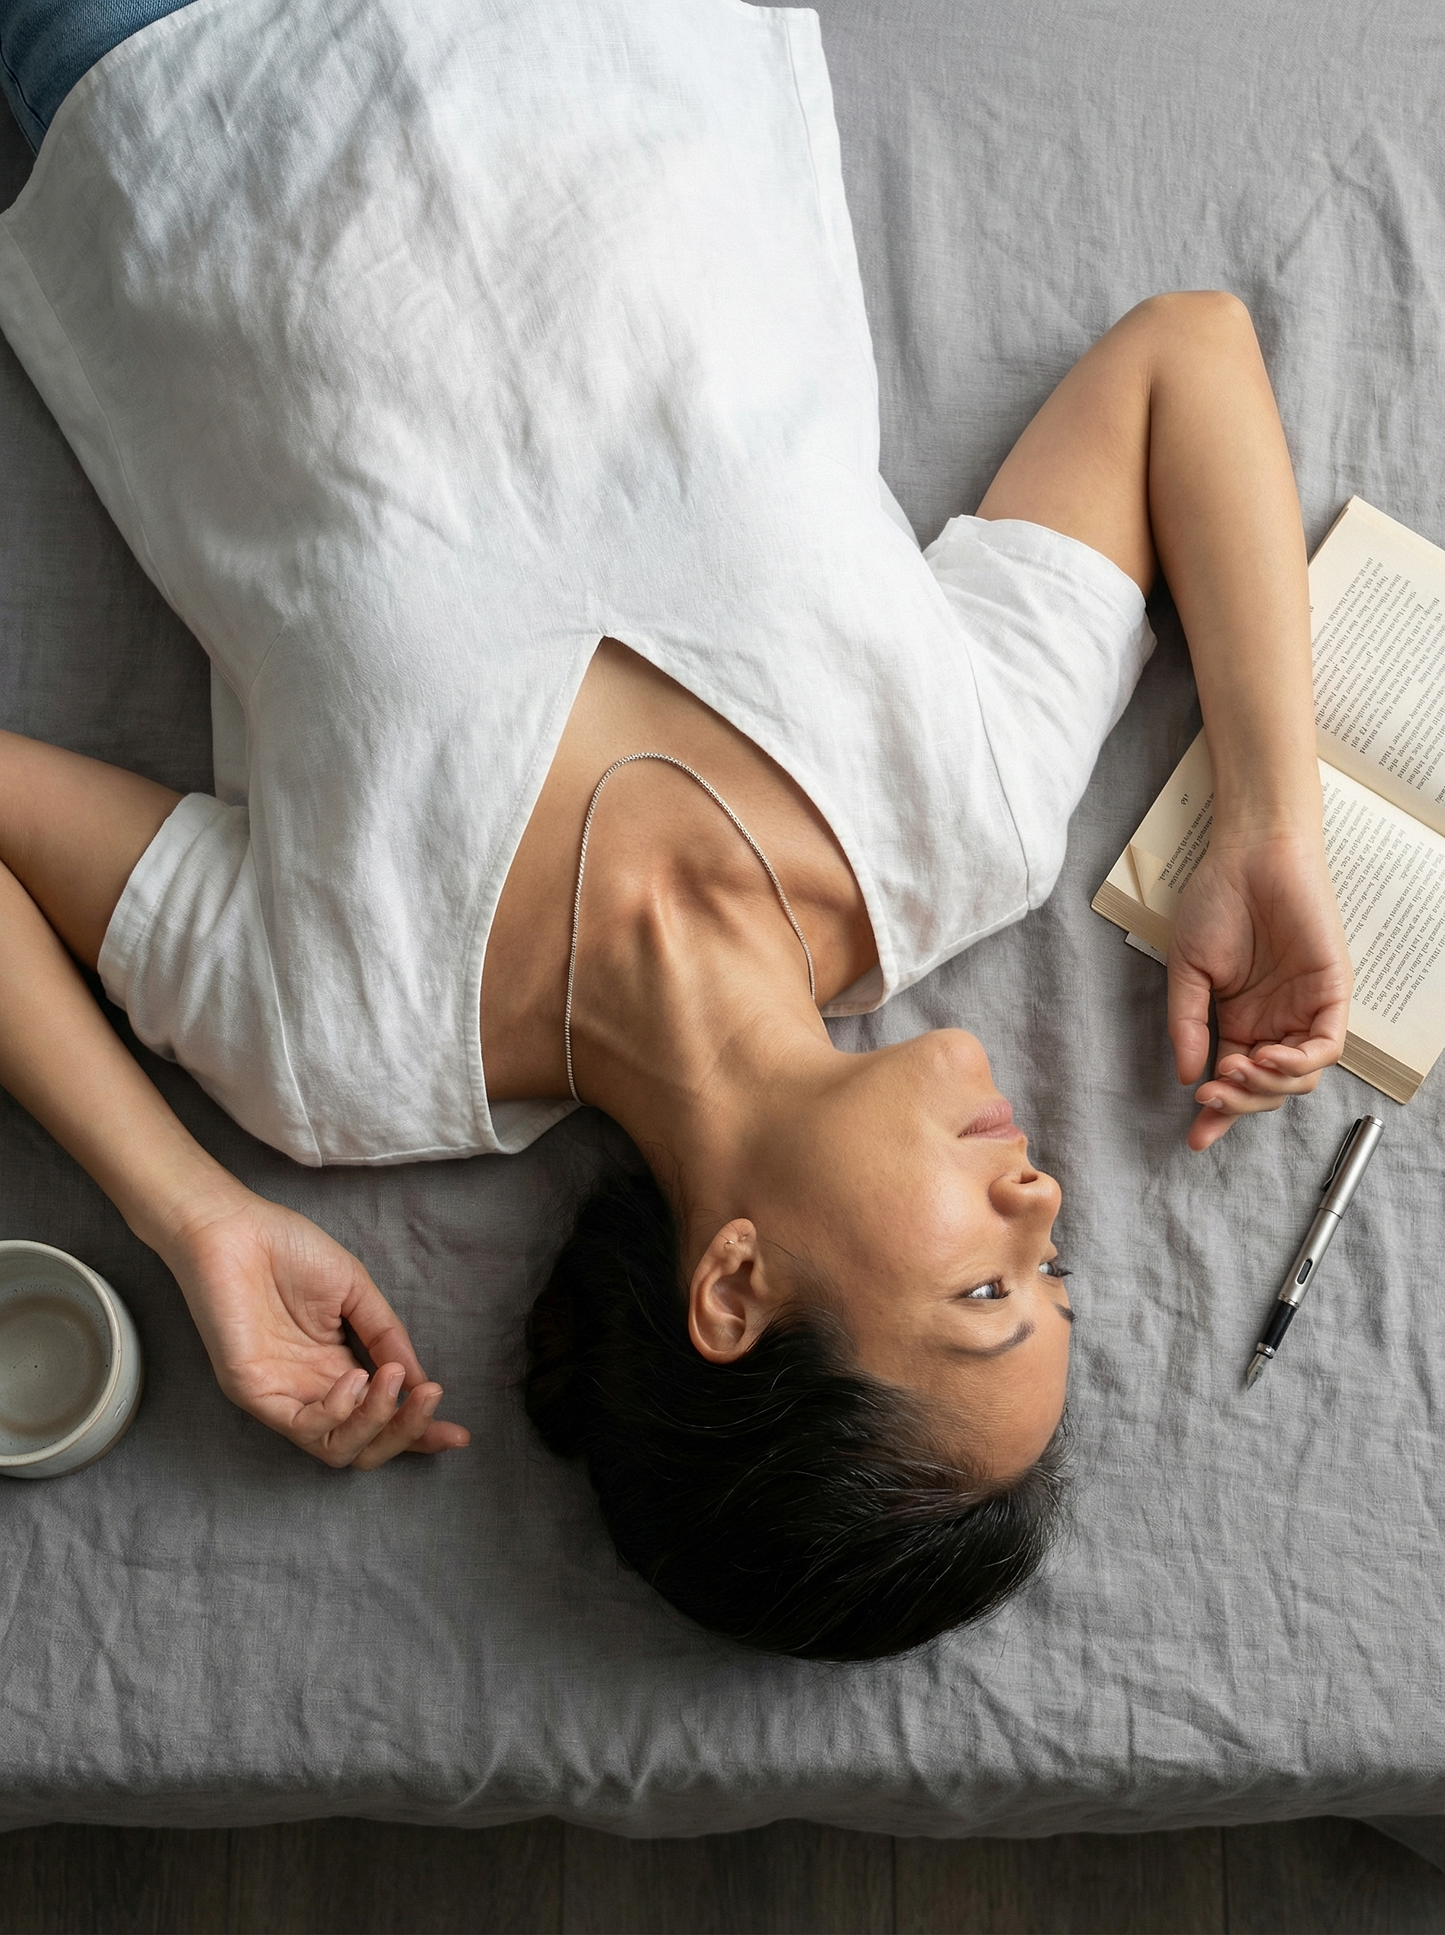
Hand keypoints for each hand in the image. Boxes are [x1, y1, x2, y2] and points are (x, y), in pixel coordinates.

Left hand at [159, 1187, 470, 1467]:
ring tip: (389, 1380)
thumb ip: (386, 1336)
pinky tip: (355, 1377)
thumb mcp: (355, 1292)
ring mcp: (280, 1395)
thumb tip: (418, 1380)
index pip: (380, 1418)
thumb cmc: (288, 1250)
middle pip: (363, 1446)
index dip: (419, 1432)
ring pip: (335, 1448)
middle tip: (429, 1399)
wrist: (234, 1227)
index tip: (458, 1434)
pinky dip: (337, 1411)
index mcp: (334, 1369)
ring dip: (375, 1421)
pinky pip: (301, 1425)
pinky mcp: (252, 1390)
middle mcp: (309, 1391)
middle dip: (405, 1432)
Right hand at [1167, 825, 1351, 1150]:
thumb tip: (1187, 1076)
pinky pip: (1325, 1047)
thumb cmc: (1217, 901)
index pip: (1234, 1081)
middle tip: (1211, 1095)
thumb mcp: (1188, 971)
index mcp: (1241, 1020)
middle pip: (1268, 1090)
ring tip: (1235, 1071)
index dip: (1218, 1114)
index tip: (1194, 1138)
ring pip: (1300, 1078)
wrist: (1250, 853)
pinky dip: (1298, 1062)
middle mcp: (1276, 1022)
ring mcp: (1305, 1009)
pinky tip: (1266, 1056)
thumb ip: (1188, 1025)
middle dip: (1239, 1103)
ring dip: (1267, 1087)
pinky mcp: (1331, 992)